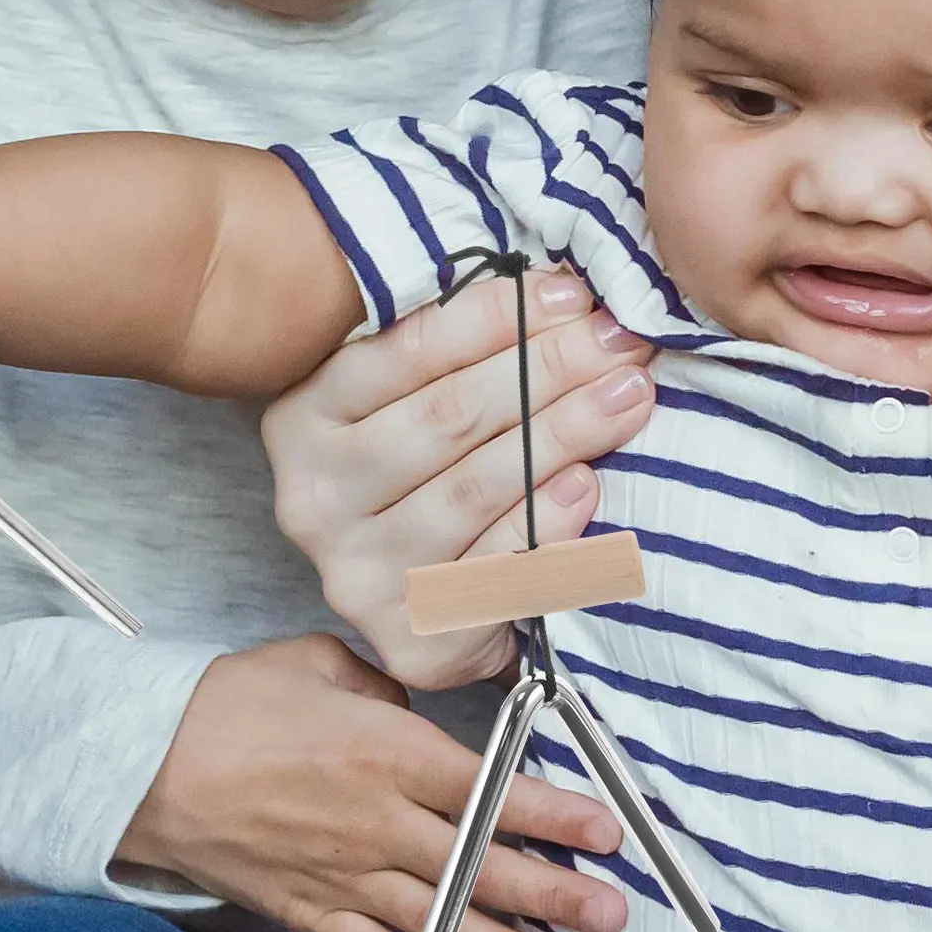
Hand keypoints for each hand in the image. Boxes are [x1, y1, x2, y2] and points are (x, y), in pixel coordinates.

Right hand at [117, 635, 626, 931]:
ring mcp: (343, 873)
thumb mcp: (315, 663)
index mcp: (386, 752)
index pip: (490, 790)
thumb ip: (383, 686)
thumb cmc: (224, 706)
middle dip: (555, 892)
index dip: (555, 815)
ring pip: (439, 919)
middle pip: (481, 865)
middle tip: (611, 915)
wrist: (142, 764)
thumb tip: (415, 709)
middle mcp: (377, 822)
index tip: (606, 832)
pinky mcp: (307, 908)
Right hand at [262, 270, 654, 691]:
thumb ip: (456, 350)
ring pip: (473, 491)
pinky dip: (547, 524)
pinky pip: (493, 571)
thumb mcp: (408, 399)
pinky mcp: (410, 638)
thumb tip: (559, 293)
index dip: (496, 318)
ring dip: (563, 435)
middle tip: (619, 342)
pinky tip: (588, 484)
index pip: (406, 353)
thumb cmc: (424, 477)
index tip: (569, 295)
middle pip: (447, 420)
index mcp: (303, 420)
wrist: (416, 607)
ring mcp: (356, 574)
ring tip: (627, 395)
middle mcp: (314, 500)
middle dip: (546, 371)